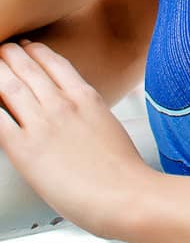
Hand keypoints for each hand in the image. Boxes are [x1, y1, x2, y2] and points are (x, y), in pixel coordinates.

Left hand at [0, 39, 156, 238]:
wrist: (124, 195)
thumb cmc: (123, 172)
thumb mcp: (110, 126)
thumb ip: (90, 114)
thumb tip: (81, 119)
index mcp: (86, 98)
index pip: (54, 63)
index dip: (37, 52)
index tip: (29, 47)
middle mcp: (62, 104)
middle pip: (27, 68)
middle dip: (11, 55)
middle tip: (4, 51)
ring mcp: (42, 124)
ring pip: (8, 86)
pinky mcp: (24, 148)